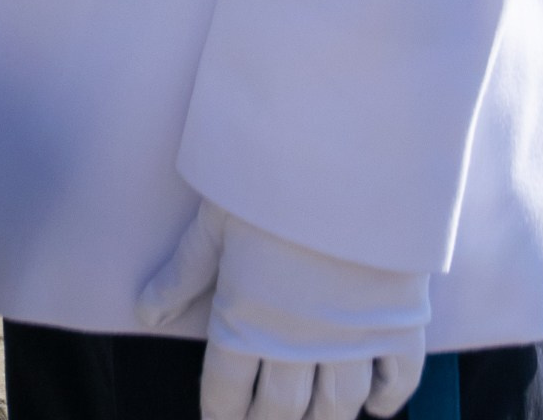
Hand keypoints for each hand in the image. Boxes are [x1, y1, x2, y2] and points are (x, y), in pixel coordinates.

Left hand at [136, 203, 426, 419]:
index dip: (220, 414)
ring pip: (338, 405)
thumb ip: (184, 273)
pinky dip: (387, 398)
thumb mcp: (216, 219)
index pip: (226, 388)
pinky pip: (397, 377)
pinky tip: (374, 406)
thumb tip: (144, 315)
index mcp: (248, 317)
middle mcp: (299, 340)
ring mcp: (353, 334)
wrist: (346, 149)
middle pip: (281, 408)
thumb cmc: (271, 176)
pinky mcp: (399, 317)